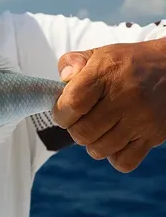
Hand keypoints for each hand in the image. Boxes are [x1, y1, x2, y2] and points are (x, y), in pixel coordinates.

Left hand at [53, 41, 165, 171]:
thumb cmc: (129, 64)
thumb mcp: (100, 54)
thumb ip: (73, 62)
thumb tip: (64, 77)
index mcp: (107, 73)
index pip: (72, 104)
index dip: (61, 113)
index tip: (65, 111)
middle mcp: (125, 97)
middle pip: (82, 133)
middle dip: (75, 129)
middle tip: (83, 120)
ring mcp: (141, 119)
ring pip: (99, 150)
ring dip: (93, 143)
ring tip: (100, 128)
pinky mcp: (154, 136)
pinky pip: (124, 162)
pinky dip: (115, 156)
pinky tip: (116, 140)